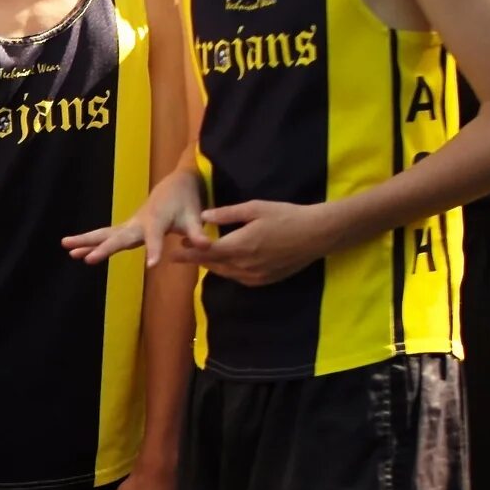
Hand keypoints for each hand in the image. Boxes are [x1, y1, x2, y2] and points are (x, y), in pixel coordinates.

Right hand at [67, 166, 207, 267]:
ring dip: (86, 241)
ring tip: (66, 247)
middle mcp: (139, 223)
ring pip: (105, 234)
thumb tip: (206, 245)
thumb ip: (198, 232)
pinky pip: (107, 237)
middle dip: (102, 248)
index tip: (151, 265)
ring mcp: (130, 225)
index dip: (154, 250)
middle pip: (117, 236)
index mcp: (156, 221)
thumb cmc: (186, 201)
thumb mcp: (195, 216)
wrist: (174, 184)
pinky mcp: (127, 229)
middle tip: (85, 259)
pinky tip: (77, 252)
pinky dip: (91, 243)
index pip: (155, 238)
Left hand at [173, 198, 338, 284]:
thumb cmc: (286, 216)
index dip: (188, 253)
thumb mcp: (255, 208)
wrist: (316, 235)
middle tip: (182, 253)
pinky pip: (239, 278)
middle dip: (196, 259)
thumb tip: (203, 216)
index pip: (206, 252)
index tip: (174, 251)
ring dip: (211, 266)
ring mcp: (255, 276)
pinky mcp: (264, 281)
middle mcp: (244, 265)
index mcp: (239, 246)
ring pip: (225, 273)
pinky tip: (225, 264)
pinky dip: (228, 271)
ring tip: (199, 258)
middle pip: (213, 265)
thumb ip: (227, 213)